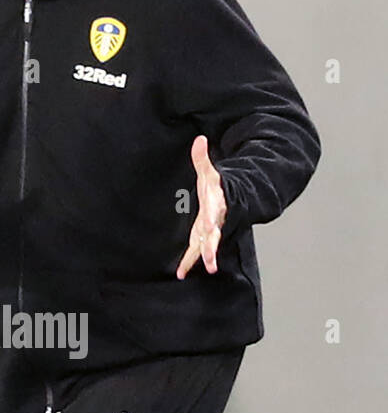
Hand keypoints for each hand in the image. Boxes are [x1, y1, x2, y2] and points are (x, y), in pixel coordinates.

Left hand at [176, 134, 226, 278]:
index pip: (214, 212)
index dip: (212, 219)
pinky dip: (188, 263)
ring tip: (209, 270)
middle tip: (211, 259)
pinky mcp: (203, 238)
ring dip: (207, 258)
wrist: (231, 200)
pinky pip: (196, 252)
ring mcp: (210, 231)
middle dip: (212, 247)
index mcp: (216, 205)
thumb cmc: (218, 186)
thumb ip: (202, 158)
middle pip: (214, 235)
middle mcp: (215, 220)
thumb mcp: (209, 172)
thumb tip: (200, 139)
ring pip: (208, 247)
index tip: (210, 226)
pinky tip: (180, 274)